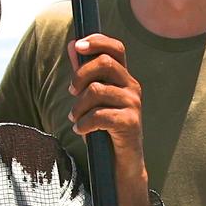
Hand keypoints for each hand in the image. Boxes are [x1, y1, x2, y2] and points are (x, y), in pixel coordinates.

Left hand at [68, 34, 143, 162]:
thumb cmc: (105, 129)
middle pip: (105, 63)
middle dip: (80, 75)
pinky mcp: (130, 122)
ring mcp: (133, 104)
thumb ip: (83, 73)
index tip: (78, 46)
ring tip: (76, 119)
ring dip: (78, 107)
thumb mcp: (91, 99)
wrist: (121, 164)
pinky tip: (81, 131)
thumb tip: (73, 45)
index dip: (97, 41)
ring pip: (96, 90)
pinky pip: (98, 115)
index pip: (116, 48)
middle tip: (72, 92)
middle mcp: (132, 87)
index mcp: (123, 78)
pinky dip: (83, 124)